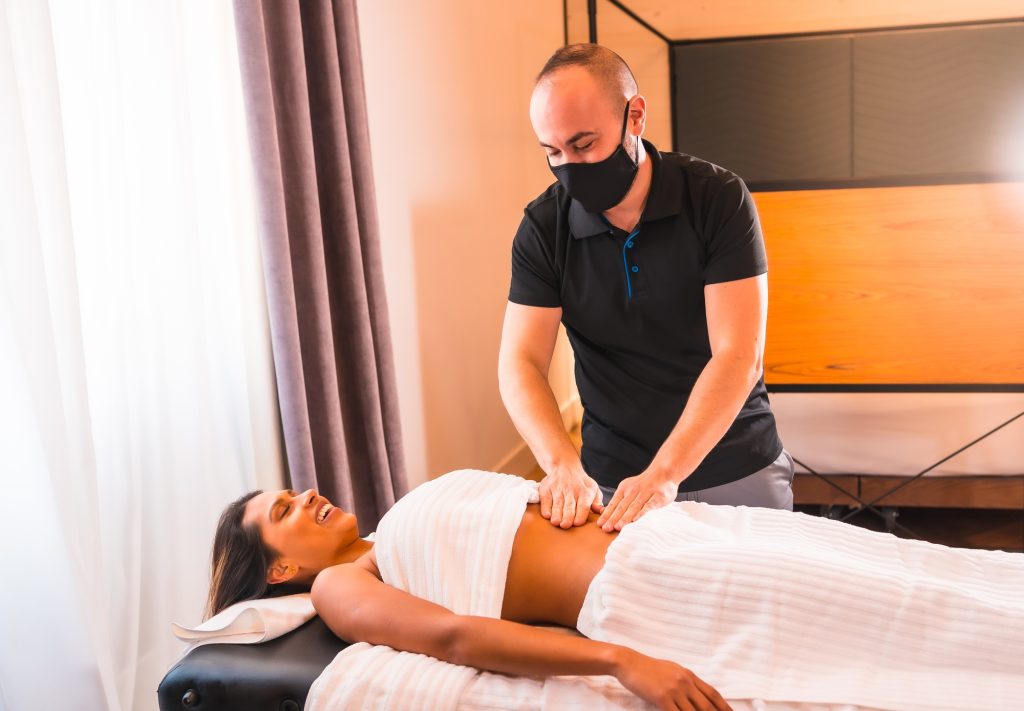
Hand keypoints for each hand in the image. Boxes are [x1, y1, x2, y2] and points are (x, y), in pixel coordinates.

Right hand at [538, 462, 603, 527]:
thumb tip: (602, 512)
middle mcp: (571, 490)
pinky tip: (547, 515)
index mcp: (585, 492)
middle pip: (569, 506)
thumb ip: (597, 502)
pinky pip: (545, 499)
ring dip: (556, 514)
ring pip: (557, 504)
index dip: (580, 515)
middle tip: (565, 525)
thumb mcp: (593, 489)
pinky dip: (546, 507)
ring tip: (556, 522)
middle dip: (567, 516)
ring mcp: (558, 489)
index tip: (577, 523)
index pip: (583, 506)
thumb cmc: (581, 483)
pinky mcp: (546, 489)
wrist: (565, 466)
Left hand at [595, 468, 678, 532]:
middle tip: (606, 529)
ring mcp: (646, 493)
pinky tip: (636, 520)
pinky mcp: (658, 497)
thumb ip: (620, 499)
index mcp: (625, 488)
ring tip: (618, 527)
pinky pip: (649, 506)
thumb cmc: (644, 484)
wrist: (664, 472)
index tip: (600, 524)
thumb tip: (605, 512)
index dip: (607, 514)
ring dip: (625, 518)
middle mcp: (634, 490)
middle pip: (622, 507)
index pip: (614, 503)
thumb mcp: (629, 487)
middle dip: (613, 518)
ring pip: (634, 507)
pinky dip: (642, 513)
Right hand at [616, 649, 731, 710]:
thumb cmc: (648, 667)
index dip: (724, 706)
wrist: (629, 662)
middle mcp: (685, 682)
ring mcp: (674, 690)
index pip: (712, 693)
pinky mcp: (662, 698)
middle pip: (706, 706)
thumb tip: (697, 694)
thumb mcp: (672, 670)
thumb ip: (685, 681)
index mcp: (688, 675)